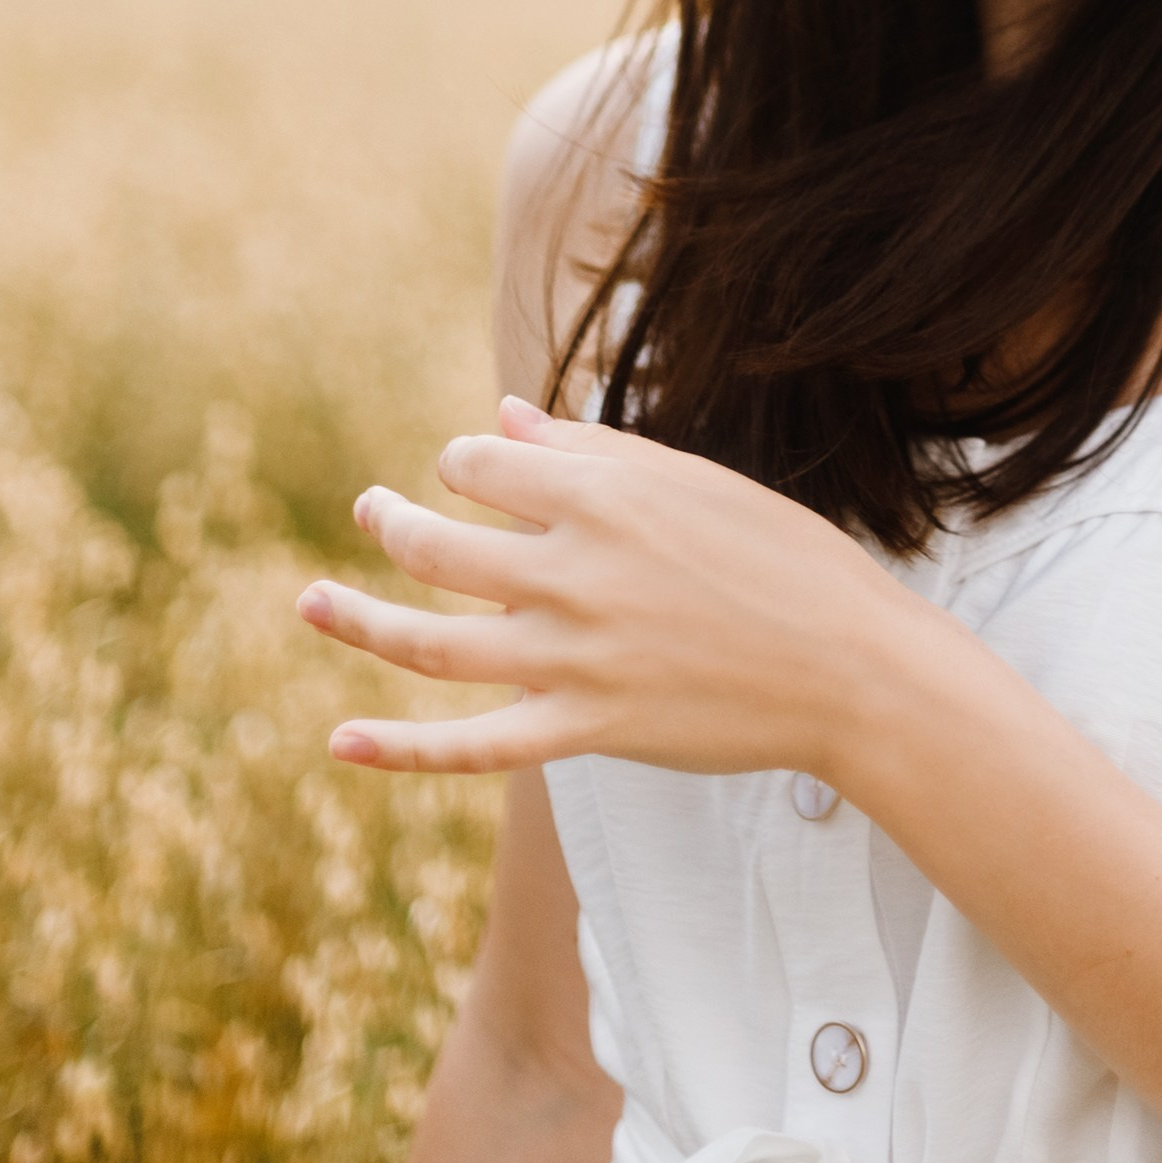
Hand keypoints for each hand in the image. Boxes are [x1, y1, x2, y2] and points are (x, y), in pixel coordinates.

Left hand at [295, 399, 933, 776]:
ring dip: (357, 619)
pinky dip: (402, 749)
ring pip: (433, 642)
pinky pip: (474, 745)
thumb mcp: (694, 482)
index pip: (481, 465)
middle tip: (369, 511)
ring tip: (309, 600)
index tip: (473, 474)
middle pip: (438, 547)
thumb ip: (592, 450)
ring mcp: (575, 656)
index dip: (464, 465)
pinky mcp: (587, 728)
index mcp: (605, 496)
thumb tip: (503, 413)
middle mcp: (576, 571)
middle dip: (389, 525)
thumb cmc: (784, 560)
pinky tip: (340, 739)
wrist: (853, 667)